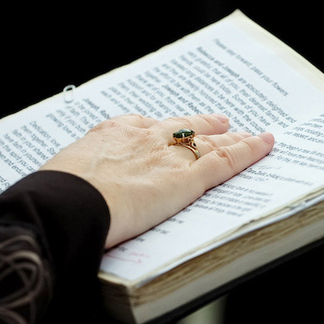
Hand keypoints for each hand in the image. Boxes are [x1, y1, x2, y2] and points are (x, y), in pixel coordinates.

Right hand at [40, 113, 274, 247]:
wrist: (69, 200)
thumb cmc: (59, 192)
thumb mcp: (66, 173)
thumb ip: (82, 175)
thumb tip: (76, 188)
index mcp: (115, 134)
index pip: (148, 126)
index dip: (167, 127)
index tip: (175, 127)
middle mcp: (146, 138)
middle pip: (185, 128)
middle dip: (206, 126)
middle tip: (222, 122)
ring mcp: (169, 156)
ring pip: (211, 142)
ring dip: (233, 139)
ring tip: (249, 134)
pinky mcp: (187, 178)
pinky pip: (226, 161)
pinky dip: (249, 151)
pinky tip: (264, 145)